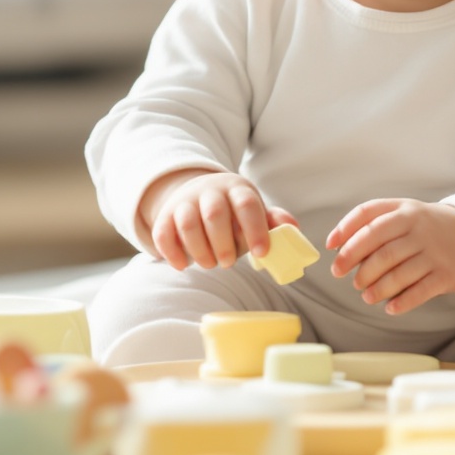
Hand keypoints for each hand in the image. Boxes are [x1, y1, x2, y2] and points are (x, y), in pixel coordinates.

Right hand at [145, 170, 297, 270]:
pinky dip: (171, 252)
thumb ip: (272, 220)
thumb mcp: (254, 210)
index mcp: (237, 189)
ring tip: (209, 263)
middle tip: (228, 263)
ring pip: (188, 223)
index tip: (261, 253)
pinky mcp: (166, 216)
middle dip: (223, 243)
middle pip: (215, 213)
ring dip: (199, 250)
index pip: (247, 204)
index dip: (255, 229)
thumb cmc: (234, 211)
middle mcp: (210, 191)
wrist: (198, 193)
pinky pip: (163, 232)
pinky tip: (183, 265)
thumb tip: (292, 228)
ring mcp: (185, 201)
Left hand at [325, 199, 454, 313]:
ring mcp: (434, 252)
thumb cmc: (429, 227)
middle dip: (354, 264)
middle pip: (380, 249)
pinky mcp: (446, 275)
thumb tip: (339, 246)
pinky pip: (419, 292)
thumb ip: (376, 223)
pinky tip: (389, 307)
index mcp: (405, 210)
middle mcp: (419, 228)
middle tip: (342, 275)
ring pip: (397, 273)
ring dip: (376, 287)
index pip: (369, 214)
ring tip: (365, 294)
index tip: (330, 247)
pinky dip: (401, 302)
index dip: (345, 230)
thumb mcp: (407, 214)